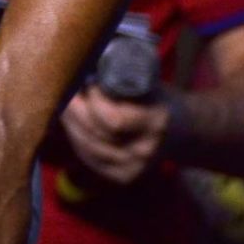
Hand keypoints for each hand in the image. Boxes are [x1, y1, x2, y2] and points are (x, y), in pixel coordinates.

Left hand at [61, 84, 176, 184]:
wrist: (181, 129)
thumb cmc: (156, 97)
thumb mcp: (146, 81)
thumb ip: (120, 76)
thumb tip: (84, 65)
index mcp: (156, 123)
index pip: (113, 120)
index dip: (93, 99)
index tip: (85, 80)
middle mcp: (146, 150)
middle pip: (95, 134)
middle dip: (73, 110)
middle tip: (63, 89)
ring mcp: (135, 168)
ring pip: (88, 147)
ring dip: (70, 124)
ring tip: (63, 103)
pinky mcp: (123, 177)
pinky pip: (89, 159)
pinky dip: (76, 140)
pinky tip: (71, 124)